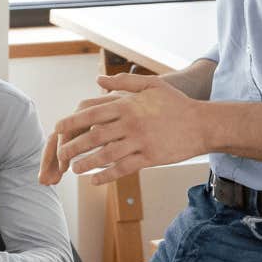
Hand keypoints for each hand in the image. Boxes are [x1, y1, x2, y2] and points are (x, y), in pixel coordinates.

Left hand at [39, 72, 209, 186]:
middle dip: (73, 146)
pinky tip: (94, 180)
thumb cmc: (176, 104)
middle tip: (59, 154)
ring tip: (73, 169)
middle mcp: (131, 123)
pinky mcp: (150, 158)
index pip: (91, 113)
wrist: (203, 124)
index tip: (57, 128)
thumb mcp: (152, 85)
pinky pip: (123, 168)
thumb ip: (123, 83)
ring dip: (86, 163)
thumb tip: (98, 81)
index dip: (71, 122)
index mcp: (128, 105)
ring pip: (106, 155)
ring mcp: (140, 141)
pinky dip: (106, 175)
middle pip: (94, 136)